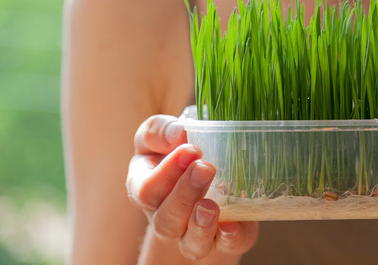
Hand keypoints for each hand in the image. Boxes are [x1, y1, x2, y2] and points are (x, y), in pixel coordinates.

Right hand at [126, 115, 258, 259]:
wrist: (211, 169)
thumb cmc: (179, 149)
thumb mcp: (162, 134)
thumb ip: (160, 130)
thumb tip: (178, 133)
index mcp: (146, 188)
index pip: (145, 190)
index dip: (166, 173)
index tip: (190, 150)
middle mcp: (166, 217)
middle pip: (166, 220)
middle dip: (185, 194)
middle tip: (205, 168)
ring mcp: (194, 232)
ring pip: (190, 244)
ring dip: (200, 226)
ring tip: (210, 205)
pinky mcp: (225, 237)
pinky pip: (226, 246)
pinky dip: (229, 237)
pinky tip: (232, 225)